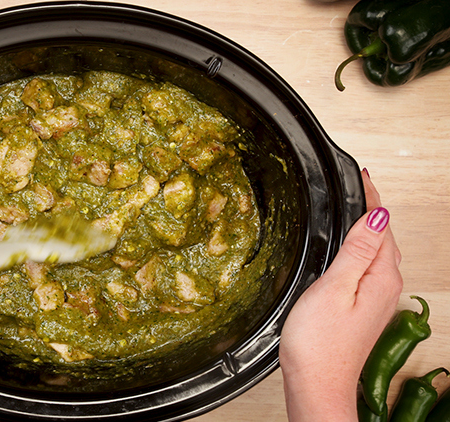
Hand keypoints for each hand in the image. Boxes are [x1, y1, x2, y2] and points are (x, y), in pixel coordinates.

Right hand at [279, 169, 402, 421]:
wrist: (316, 383)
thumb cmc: (319, 343)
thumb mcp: (335, 287)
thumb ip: (357, 251)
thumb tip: (377, 216)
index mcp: (381, 278)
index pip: (382, 226)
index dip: (371, 199)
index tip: (362, 176)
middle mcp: (385, 288)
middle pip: (384, 238)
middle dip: (372, 210)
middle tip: (359, 186)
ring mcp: (376, 301)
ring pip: (376, 254)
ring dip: (367, 230)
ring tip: (354, 209)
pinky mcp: (363, 310)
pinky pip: (367, 269)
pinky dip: (359, 251)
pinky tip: (347, 250)